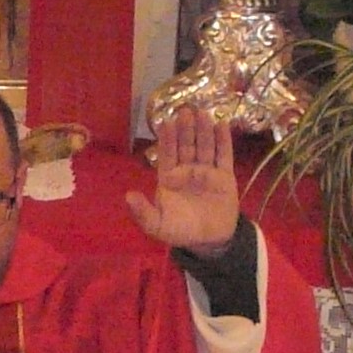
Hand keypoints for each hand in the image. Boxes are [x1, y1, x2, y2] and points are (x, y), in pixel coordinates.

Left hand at [124, 110, 242, 252]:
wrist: (209, 241)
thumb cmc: (180, 230)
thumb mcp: (157, 225)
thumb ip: (142, 212)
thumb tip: (127, 196)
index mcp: (169, 177)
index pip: (167, 154)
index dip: (167, 139)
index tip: (165, 122)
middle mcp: (187, 170)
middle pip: (186, 146)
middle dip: (185, 129)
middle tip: (185, 110)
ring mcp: (206, 171)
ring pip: (205, 147)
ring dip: (203, 130)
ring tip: (202, 113)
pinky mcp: (224, 177)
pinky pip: (224, 156)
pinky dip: (223, 141)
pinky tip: (222, 124)